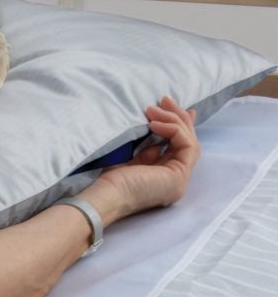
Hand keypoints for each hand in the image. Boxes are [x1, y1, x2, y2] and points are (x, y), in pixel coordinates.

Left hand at [86, 96, 199, 220]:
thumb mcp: (131, 157)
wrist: (105, 196)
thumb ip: (146, 146)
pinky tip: (155, 124)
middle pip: (186, 142)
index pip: (178, 146)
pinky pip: (187, 145)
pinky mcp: (180, 176)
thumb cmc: (110, 180)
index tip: (167, 105)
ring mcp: (180, 180)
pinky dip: (173, 130)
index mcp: (163, 177)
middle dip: (177, 117)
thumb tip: (155, 125)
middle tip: (164, 100)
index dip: (176, 124)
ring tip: (154, 109)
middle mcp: (175, 180)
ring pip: (190, 141)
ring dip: (173, 120)